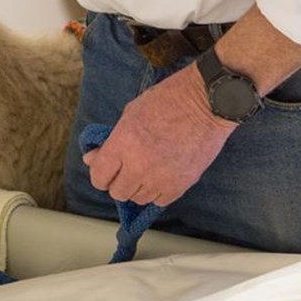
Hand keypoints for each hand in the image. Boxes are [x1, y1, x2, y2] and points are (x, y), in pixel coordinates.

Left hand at [81, 63, 234, 206]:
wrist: (207, 102)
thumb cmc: (169, 100)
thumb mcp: (131, 112)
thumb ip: (111, 140)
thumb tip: (93, 158)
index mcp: (124, 143)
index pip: (99, 176)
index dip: (100, 174)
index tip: (105, 169)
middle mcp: (140, 165)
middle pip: (118, 192)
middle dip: (118, 181)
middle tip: (126, 168)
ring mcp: (161, 178)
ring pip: (138, 198)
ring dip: (138, 187)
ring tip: (147, 169)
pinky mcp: (181, 184)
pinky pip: (159, 201)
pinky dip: (157, 191)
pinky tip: (161, 175)